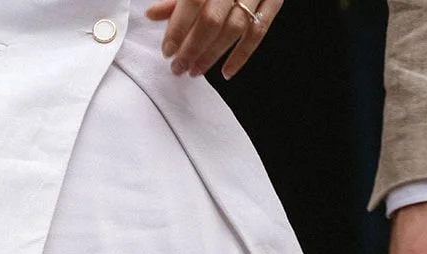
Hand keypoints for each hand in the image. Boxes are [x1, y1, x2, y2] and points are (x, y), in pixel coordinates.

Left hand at [145, 0, 281, 79]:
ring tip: (195, 70)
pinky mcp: (274, 0)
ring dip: (213, 54)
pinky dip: (242, 55)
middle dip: (193, 48)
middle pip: (212, 19)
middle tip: (179, 68)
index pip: (192, 2)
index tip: (167, 51)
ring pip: (235, 28)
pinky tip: (226, 72)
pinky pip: (258, 31)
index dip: (177, 28)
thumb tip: (152, 14)